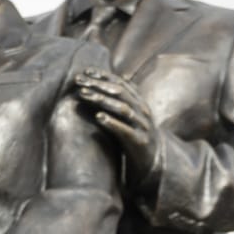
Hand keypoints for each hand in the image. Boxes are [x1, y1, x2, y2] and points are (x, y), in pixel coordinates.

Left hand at [75, 67, 156, 182]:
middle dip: (98, 85)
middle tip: (79, 82)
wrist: (154, 162)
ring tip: (84, 95)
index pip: (121, 83)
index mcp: (139, 102)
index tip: (86, 71)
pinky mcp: (140, 142)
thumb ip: (123, 99)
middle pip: (120, 93)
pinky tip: (98, 117)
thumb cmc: (137, 136)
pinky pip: (125, 130)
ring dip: (101, 100)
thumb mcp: (131, 116)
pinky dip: (112, 122)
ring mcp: (142, 126)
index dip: (103, 76)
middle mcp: (142, 111)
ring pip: (122, 109)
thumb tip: (111, 79)